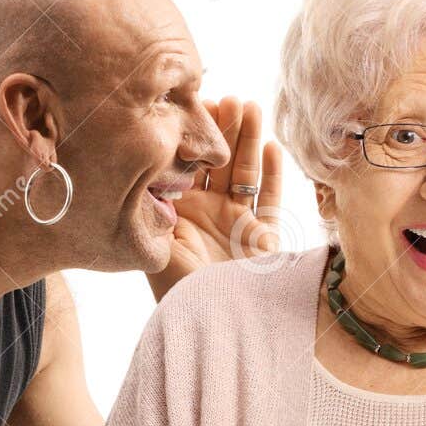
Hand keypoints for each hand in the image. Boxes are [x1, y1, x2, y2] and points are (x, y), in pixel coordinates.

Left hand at [146, 96, 282, 300]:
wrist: (214, 326)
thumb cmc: (179, 292)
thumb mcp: (156, 246)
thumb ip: (156, 208)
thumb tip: (152, 164)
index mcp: (177, 214)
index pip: (185, 166)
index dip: (191, 137)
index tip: (194, 107)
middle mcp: (206, 215)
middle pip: (216, 162)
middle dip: (223, 129)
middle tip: (226, 98)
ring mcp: (236, 223)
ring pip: (244, 173)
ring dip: (248, 140)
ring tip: (251, 106)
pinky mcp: (263, 237)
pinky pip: (269, 198)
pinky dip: (272, 174)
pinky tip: (273, 146)